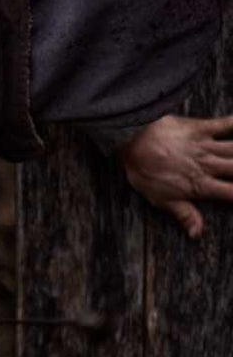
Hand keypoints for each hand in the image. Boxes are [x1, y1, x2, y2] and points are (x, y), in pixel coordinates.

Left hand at [120, 114, 232, 238]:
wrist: (134, 144)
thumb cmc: (145, 173)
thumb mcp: (161, 200)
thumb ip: (184, 214)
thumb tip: (196, 233)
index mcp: (200, 185)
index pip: (232, 193)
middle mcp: (209, 166)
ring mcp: (207, 147)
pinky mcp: (202, 128)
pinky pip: (226, 123)